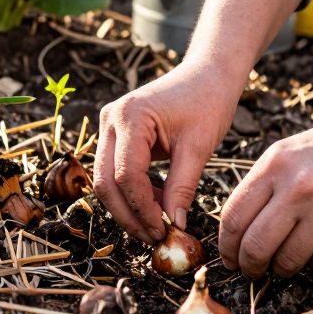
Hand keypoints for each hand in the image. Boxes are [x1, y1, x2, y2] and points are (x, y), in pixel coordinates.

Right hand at [95, 63, 241, 243]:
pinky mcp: (115, 135)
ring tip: (157, 224)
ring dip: (128, 206)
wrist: (207, 76)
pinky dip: (133, 192)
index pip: (126, 175)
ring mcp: (109, 126)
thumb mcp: (198, 147)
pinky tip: (156, 204)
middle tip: (154, 237)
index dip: (142, 208)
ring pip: (105, 180)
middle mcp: (111, 120)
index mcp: (130, 117)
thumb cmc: (207, 102)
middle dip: (128, 214)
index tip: (163, 230)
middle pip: (105, 181)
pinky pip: (115, 171)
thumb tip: (173, 224)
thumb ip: (183, 187)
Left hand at [217, 105, 312, 276]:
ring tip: (282, 265)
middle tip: (250, 271)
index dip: (226, 245)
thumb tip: (238, 228)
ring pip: (287, 260)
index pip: (234, 217)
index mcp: (275, 165)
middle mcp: (298, 188)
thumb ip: (264, 184)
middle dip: (248, 266)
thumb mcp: (291, 152)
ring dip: (280, 269)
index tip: (228, 256)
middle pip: (255, 246)